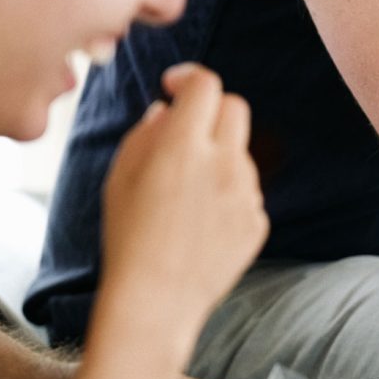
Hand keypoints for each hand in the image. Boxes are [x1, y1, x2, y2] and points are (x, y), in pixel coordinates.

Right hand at [97, 64, 267, 345]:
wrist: (155, 300)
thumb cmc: (127, 236)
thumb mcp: (120, 177)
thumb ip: (146, 133)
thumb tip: (168, 111)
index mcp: (183, 146)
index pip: (205, 85)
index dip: (188, 77)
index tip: (174, 86)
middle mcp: (223, 164)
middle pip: (235, 108)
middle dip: (211, 110)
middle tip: (186, 130)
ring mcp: (246, 194)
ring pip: (241, 154)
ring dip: (217, 158)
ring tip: (182, 197)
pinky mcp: (258, 222)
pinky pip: (246, 192)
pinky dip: (226, 195)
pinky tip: (198, 224)